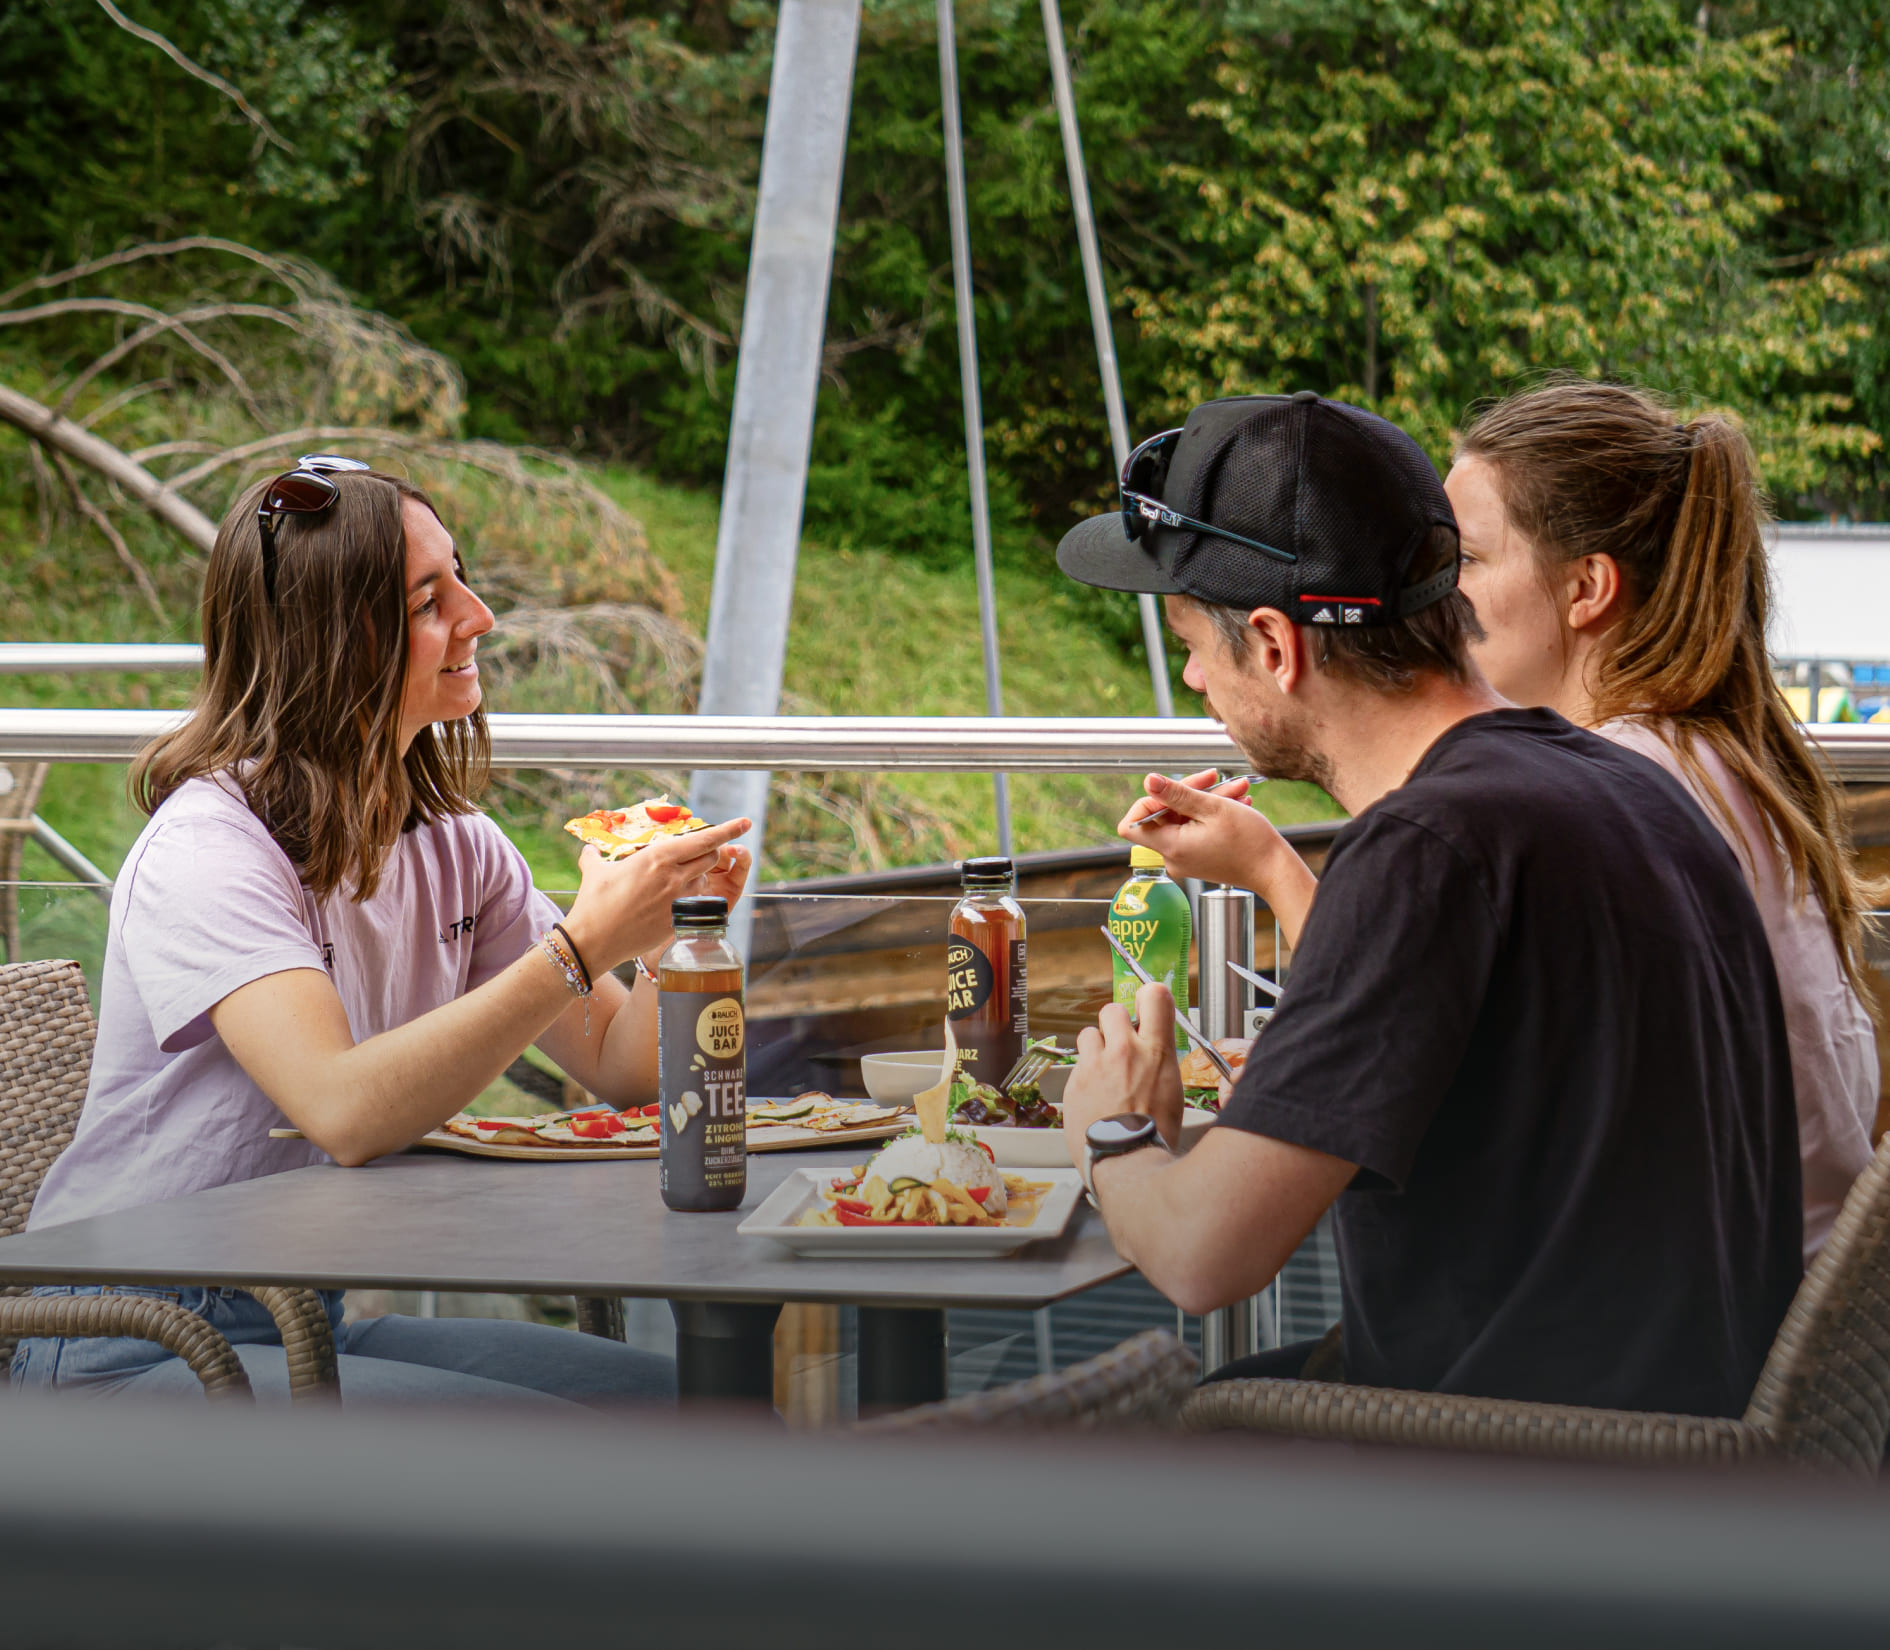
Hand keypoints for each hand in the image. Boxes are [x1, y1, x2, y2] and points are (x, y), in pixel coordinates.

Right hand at [561, 817, 751, 975]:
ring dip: (698, 876)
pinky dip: (689, 898)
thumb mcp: (595, 872)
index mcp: (658, 857)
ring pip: (704, 881)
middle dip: (710, 853)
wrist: (594, 942)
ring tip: (674, 880)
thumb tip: (588, 849)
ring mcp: (678, 900)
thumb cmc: (593, 904)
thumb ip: (594, 856)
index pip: (703, 840)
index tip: (745, 822)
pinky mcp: (677, 921)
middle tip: (696, 854)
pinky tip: (668, 901)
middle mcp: (673, 877)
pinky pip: (695, 903)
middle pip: (711, 858)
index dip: (728, 830)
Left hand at [1061, 981, 1186, 1166]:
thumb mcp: (1173, 1091)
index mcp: (1156, 1052)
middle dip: (1115, 1023)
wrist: (1126, 1159)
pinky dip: (1085, 1074)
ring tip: (1104, 1071)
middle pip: (1112, 1009)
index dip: (1150, 996)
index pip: (1155, 997)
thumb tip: (1155, 1051)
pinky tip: (1094, 1094)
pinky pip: (1078, 1064)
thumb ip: (1159, 1062)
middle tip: (1120, 1043)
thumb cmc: (1153, 1134)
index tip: (1148, 1002)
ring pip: (1088, 1034)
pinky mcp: (1075, 1080)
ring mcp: (1096, 1065)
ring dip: (1096, 1047)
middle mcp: (1124, 1051)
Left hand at [1119, 770, 1295, 898]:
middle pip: (1163, 816)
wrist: (1274, 871)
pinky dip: (1212, 814)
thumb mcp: (1212, 808)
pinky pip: (1196, 829)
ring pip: (1184, 819)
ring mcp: (1186, 858)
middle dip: (1189, 793)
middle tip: (1214, 779)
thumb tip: (1148, 781)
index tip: (1173, 790)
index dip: (1148, 801)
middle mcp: (1173, 856)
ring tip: (1236, 788)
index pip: (1131, 825)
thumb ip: (1177, 794)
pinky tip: (1236, 802)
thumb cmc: (1250, 842)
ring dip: (1207, 800)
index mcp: (1171, 847)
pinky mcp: (1199, 857)